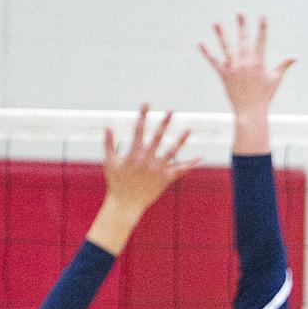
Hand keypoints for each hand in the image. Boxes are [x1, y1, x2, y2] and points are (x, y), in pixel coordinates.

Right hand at [87, 104, 198, 255]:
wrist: (125, 204)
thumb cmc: (116, 183)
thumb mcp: (109, 162)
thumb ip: (109, 144)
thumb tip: (107, 127)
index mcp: (134, 154)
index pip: (138, 130)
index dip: (142, 115)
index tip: (146, 104)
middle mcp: (147, 159)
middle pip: (157, 137)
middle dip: (164, 122)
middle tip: (171, 111)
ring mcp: (157, 169)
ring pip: (172, 151)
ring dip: (180, 140)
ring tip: (188, 129)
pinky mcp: (165, 179)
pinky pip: (180, 170)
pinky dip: (190, 165)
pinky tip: (200, 158)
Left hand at [199, 14, 294, 114]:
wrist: (250, 111)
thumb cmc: (265, 96)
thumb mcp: (276, 79)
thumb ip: (284, 65)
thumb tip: (297, 56)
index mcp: (258, 63)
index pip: (261, 42)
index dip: (262, 28)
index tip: (262, 16)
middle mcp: (245, 63)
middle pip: (244, 41)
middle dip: (242, 26)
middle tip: (240, 13)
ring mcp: (234, 68)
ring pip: (226, 48)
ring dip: (221, 35)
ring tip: (216, 23)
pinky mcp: (224, 75)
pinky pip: (214, 62)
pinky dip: (207, 53)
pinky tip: (200, 44)